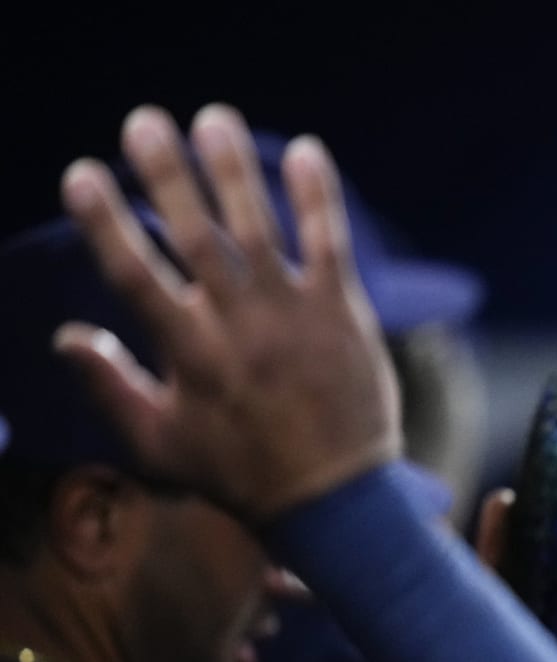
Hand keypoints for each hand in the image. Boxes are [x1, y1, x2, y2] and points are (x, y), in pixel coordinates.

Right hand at [55, 105, 400, 522]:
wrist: (336, 501)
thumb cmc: (240, 475)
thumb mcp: (161, 444)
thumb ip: (111, 386)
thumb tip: (66, 335)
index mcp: (187, 352)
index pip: (134, 273)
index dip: (105, 222)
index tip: (82, 173)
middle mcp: (237, 324)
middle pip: (194, 235)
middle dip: (166, 174)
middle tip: (143, 121)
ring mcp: (293, 314)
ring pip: (259, 227)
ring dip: (235, 170)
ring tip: (211, 119)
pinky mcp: (343, 314)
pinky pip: (330, 244)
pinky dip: (318, 198)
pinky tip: (305, 150)